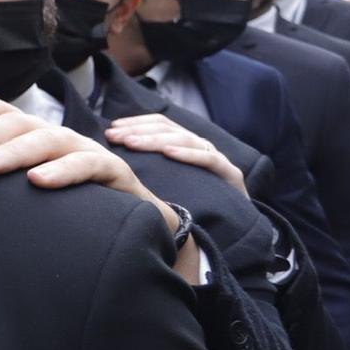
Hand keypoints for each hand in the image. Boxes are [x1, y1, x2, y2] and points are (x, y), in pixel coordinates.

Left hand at [0, 100, 199, 279]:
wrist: (137, 224)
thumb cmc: (71, 205)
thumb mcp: (30, 189)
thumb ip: (0, 181)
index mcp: (35, 136)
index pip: (1, 111)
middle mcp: (58, 137)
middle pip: (18, 122)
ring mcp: (86, 150)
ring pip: (47, 139)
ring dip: (12, 152)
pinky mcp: (113, 171)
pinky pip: (87, 164)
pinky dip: (61, 171)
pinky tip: (38, 181)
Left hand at [104, 114, 248, 195]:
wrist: (236, 226)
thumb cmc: (195, 204)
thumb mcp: (169, 182)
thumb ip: (150, 168)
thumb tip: (113, 159)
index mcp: (187, 145)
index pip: (161, 124)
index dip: (136, 123)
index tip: (113, 127)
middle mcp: (201, 147)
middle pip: (168, 129)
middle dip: (138, 130)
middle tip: (114, 135)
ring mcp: (216, 159)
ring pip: (185, 139)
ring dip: (155, 140)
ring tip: (132, 143)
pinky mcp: (231, 175)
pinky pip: (209, 160)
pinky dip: (189, 154)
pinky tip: (169, 153)